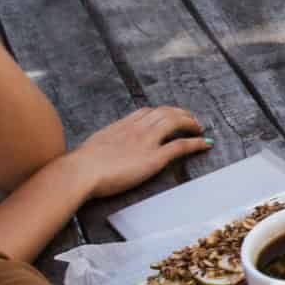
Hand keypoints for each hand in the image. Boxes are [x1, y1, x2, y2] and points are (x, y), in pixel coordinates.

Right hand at [67, 106, 213, 198]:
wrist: (80, 172)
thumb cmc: (80, 166)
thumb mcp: (92, 148)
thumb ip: (102, 146)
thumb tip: (97, 153)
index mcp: (121, 126)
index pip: (147, 112)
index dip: (161, 112)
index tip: (168, 115)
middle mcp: (136, 129)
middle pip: (165, 113)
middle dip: (180, 114)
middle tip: (190, 120)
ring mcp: (146, 141)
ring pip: (175, 123)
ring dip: (190, 123)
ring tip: (199, 128)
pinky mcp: (154, 158)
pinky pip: (181, 145)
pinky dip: (196, 143)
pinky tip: (205, 143)